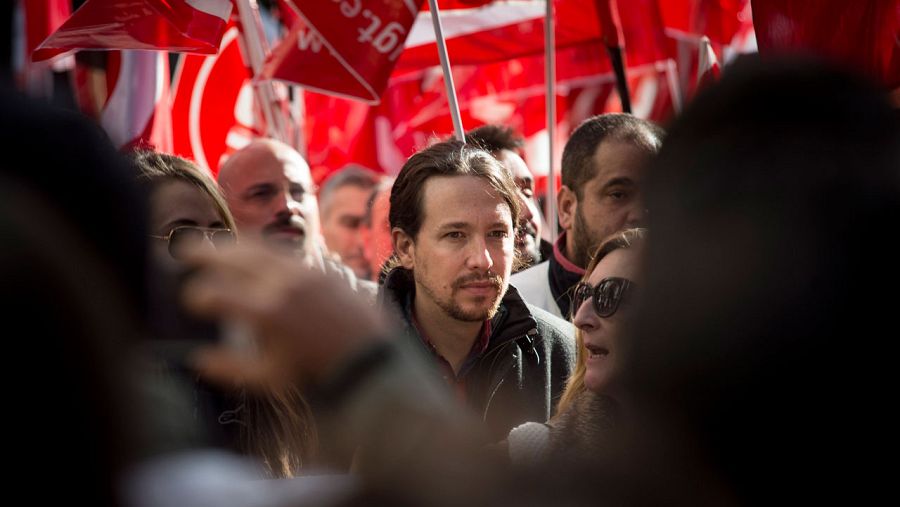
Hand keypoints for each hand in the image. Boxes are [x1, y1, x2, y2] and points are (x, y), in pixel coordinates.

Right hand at [181, 241, 386, 389]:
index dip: (198, 295)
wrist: (369, 357)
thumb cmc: (316, 372)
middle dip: (206, 252)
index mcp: (266, 314)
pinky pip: (285, 252)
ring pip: (260, 248)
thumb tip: (197, 360)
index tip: (190, 299)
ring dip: (233, 244)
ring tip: (214, 244)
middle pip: (235, 258)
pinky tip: (252, 250)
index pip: (218, 295)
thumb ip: (230, 369)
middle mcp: (284, 286)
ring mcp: (305, 273)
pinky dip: (262, 248)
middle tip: (185, 248)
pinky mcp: (321, 270)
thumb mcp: (271, 378)